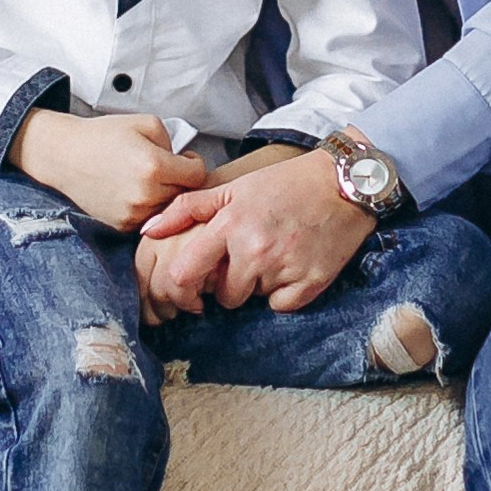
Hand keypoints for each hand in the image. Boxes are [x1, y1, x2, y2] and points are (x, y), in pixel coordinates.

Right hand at [13, 107, 206, 233]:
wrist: (65, 156)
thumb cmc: (103, 137)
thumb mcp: (146, 122)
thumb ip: (174, 141)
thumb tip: (184, 161)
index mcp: (154, 166)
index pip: (198, 175)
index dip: (194, 164)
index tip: (184, 159)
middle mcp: (145, 195)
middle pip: (185, 195)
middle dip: (181, 180)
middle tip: (166, 168)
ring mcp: (134, 214)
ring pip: (169, 211)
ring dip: (166, 197)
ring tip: (150, 180)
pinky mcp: (123, 225)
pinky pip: (151, 220)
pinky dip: (149, 208)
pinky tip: (136, 192)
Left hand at [134, 147, 371, 315]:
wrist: (343, 184)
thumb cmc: (283, 185)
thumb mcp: (233, 189)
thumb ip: (186, 208)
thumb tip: (147, 230)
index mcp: (230, 224)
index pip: (184, 274)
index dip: (183, 289)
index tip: (194, 289)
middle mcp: (254, 248)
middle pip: (224, 296)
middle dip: (231, 284)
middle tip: (249, 258)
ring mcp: (284, 267)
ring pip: (253, 300)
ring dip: (258, 285)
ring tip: (274, 255)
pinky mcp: (310, 283)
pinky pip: (281, 306)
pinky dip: (285, 292)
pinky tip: (294, 265)